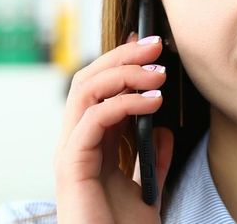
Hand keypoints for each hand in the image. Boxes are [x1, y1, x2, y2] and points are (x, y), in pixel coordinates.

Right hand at [55, 33, 174, 222]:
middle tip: (155, 44)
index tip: (148, 45)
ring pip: (85, 92)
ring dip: (123, 73)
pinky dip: (123, 104)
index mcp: (90, 146)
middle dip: (121, 57)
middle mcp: (75, 143)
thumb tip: (165, 129)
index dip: (121, 62)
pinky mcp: (71, 166)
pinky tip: (152, 102)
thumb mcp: (148, 191)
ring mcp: (70, 153)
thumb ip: (154, 160)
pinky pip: (92, 120)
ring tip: (158, 72)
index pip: (99, 90)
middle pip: (88, 81)